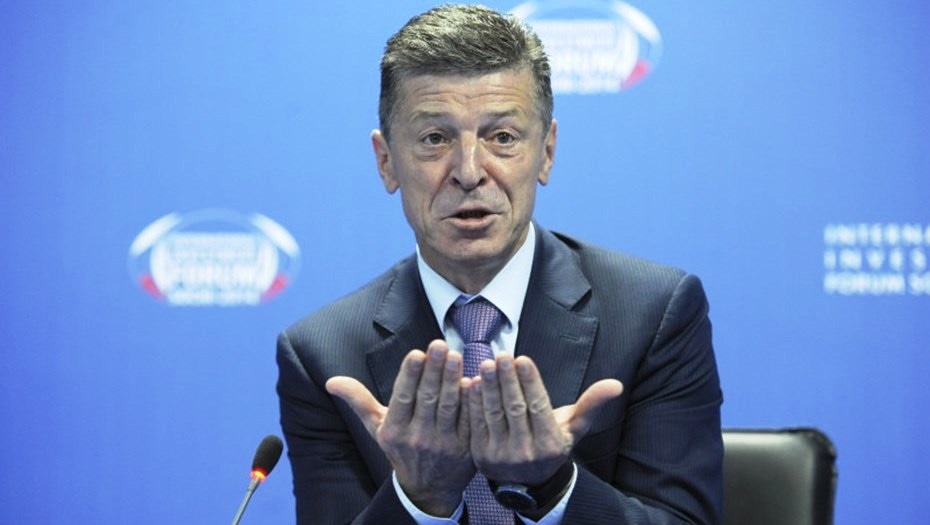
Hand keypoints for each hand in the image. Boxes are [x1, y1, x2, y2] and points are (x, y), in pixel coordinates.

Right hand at [325, 340, 474, 515]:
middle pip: (427, 399)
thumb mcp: (377, 427)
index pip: (402, 398)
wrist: (428, 489)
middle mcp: (417, 438)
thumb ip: (358, 400)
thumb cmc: (401, 448)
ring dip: (453, 380)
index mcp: (394, 430)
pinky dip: (472, 400)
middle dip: (434, 371)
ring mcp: (443, 444)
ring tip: (455, 356)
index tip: (416, 353)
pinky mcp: (466, 448)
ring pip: (449, 407)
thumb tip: (331, 381)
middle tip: (440, 346)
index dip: (409, 376)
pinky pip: (470, 420)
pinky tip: (475, 380)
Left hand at [466, 355, 622, 485]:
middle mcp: (526, 452)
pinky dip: (473, 403)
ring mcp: (502, 455)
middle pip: (515, 409)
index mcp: (550, 443)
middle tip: (501, 355)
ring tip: (486, 364)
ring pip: (494, 415)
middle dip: (507, 380)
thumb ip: (592, 404)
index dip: (530, 382)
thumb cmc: (553, 445)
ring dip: (488, 388)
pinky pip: (477, 425)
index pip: (539, 407)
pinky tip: (472, 382)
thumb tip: (616, 384)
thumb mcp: (574, 429)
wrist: (527, 483)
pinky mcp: (481, 456)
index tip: (522, 359)